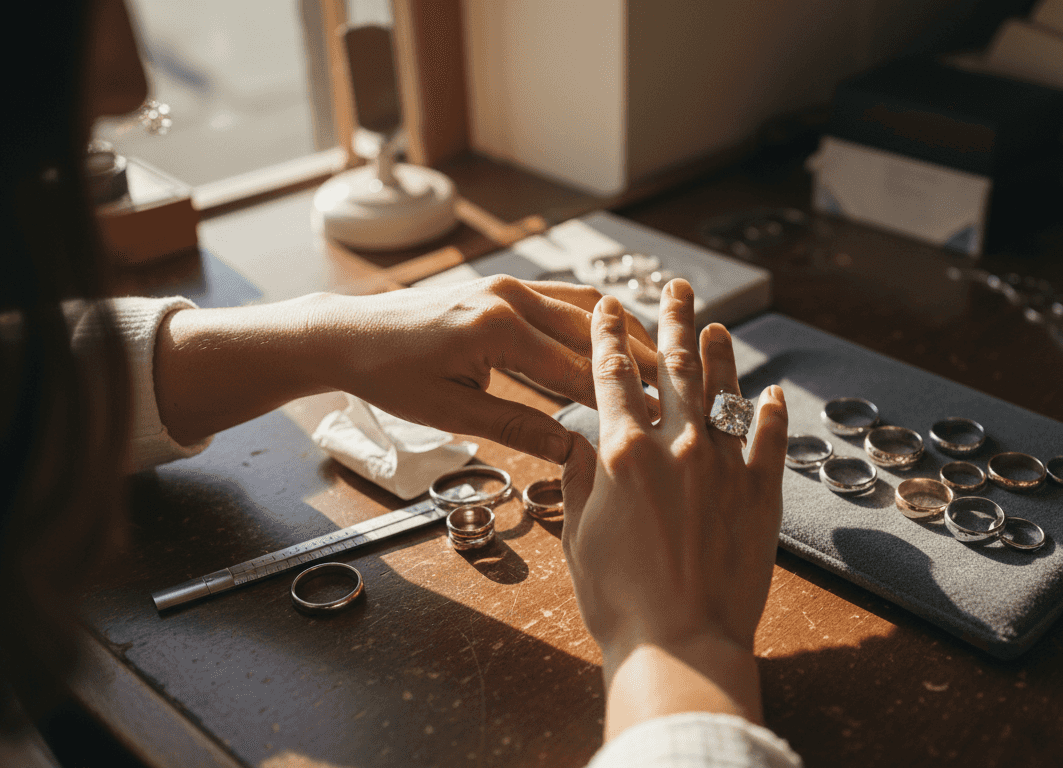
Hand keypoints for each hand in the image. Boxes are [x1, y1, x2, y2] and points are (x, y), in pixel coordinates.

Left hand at [315, 276, 659, 462]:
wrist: (348, 334)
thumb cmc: (390, 376)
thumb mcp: (451, 413)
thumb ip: (518, 427)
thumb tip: (573, 450)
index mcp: (496, 330)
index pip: (576, 370)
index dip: (620, 397)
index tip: (657, 419)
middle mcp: (509, 298)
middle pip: (594, 331)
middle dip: (638, 362)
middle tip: (679, 392)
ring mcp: (508, 286)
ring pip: (586, 307)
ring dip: (625, 335)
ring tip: (662, 364)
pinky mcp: (503, 287)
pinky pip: (564, 299)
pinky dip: (597, 320)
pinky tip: (618, 341)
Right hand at [560, 281, 787, 737]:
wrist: (681, 643)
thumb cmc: (620, 600)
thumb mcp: (579, 535)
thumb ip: (583, 479)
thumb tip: (580, 442)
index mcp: (624, 452)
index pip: (612, 375)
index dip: (608, 335)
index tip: (608, 306)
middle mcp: (677, 446)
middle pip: (675, 366)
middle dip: (673, 320)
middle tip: (676, 287)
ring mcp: (725, 466)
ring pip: (724, 392)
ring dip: (720, 355)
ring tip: (717, 326)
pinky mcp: (761, 494)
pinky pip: (768, 440)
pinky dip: (769, 413)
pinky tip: (770, 393)